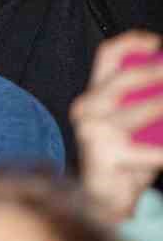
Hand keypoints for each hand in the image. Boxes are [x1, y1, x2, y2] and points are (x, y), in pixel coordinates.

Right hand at [71, 30, 162, 224]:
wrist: (104, 198)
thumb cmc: (125, 158)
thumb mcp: (131, 124)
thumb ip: (143, 102)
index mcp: (93, 96)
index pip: (106, 55)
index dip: (132, 43)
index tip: (157, 42)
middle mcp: (86, 108)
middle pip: (122, 79)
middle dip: (155, 71)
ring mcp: (92, 131)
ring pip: (137, 112)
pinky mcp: (104, 154)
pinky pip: (146, 150)